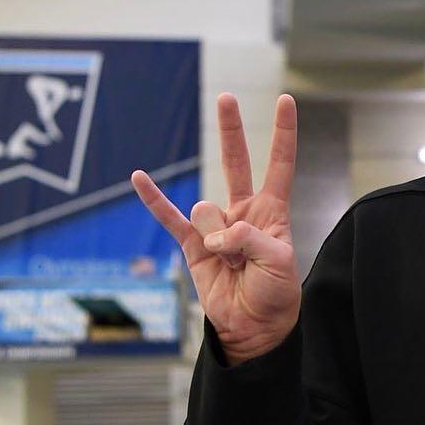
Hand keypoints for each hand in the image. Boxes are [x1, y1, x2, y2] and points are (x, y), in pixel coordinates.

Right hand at [132, 93, 301, 365]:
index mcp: (272, 212)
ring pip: (208, 212)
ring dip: (218, 241)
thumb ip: (249, 239)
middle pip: (236, 162)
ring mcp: (216, 226)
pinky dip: (155, 200)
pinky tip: (139, 178)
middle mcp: (243, 212)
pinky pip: (170, 218)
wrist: (255, 327)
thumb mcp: (279, 262)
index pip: (279, 165)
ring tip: (231, 267)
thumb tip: (215, 232)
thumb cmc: (276, 293)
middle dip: (231, 130)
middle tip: (225, 97)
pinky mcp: (192, 245)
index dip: (283, 134)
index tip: (285, 101)